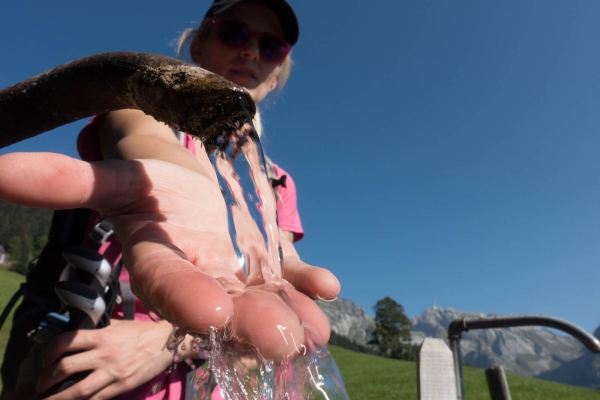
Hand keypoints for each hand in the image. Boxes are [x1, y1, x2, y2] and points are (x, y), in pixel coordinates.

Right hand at [0, 153, 339, 360]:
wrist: (190, 189)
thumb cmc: (152, 187)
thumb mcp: (116, 180)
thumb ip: (64, 181)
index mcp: (162, 264)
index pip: (167, 287)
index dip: (183, 299)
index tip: (209, 313)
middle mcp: (202, 280)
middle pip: (226, 305)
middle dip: (250, 323)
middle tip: (279, 343)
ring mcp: (241, 276)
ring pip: (266, 299)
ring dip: (292, 314)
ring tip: (315, 330)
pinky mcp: (272, 265)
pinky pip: (294, 276)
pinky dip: (310, 283)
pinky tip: (327, 287)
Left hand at [36, 320, 173, 399]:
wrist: (167, 343)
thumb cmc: (142, 332)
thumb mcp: (119, 325)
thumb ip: (99, 328)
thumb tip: (80, 332)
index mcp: (102, 336)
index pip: (66, 341)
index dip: (49, 352)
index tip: (45, 360)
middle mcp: (104, 354)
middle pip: (65, 368)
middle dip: (46, 379)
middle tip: (40, 385)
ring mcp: (112, 372)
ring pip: (77, 390)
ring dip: (57, 398)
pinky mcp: (121, 386)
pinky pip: (96, 399)